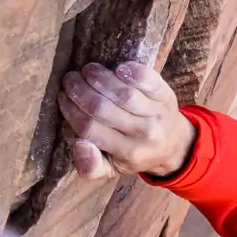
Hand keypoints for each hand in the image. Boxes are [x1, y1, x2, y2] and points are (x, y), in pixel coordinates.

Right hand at [59, 62, 193, 179]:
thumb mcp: (112, 169)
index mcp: (127, 153)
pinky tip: (118, 67)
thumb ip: (91, 167)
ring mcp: (157, 114)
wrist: (174, 146)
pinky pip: (149, 81)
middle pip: (103, 109)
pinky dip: (132, 72)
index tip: (62, 97)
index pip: (90, 129)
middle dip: (80, 91)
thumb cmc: (135, 154)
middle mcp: (143, 134)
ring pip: (123, 94)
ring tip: (87, 71)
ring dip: (100, 78)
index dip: (71, 111)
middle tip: (70, 80)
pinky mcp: (166, 95)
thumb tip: (78, 145)